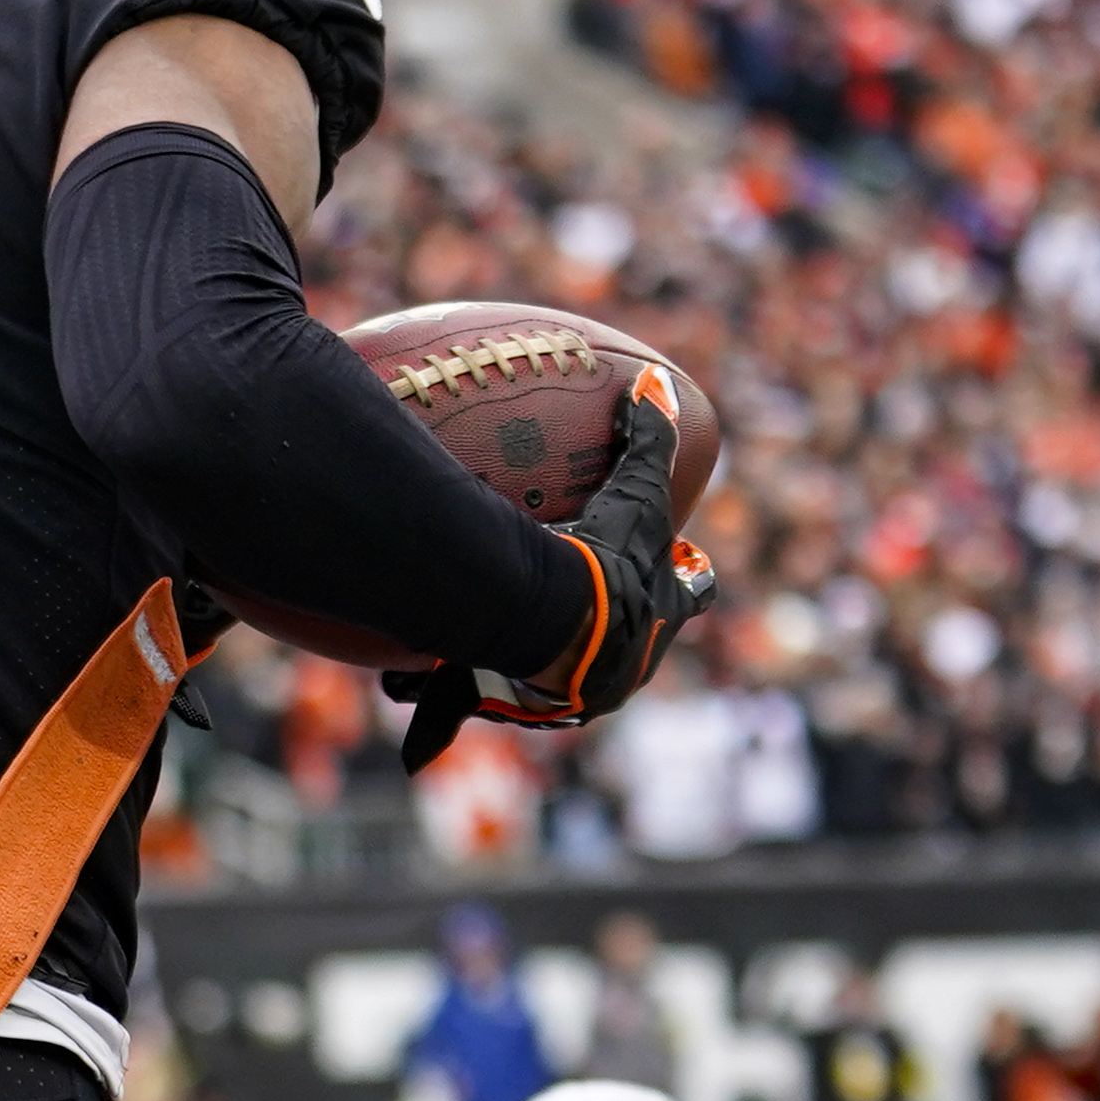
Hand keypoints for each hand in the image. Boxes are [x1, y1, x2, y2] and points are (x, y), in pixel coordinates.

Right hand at [387, 375, 718, 768]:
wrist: (557, 629)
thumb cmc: (603, 561)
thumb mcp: (634, 493)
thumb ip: (649, 438)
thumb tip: (655, 384)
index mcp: (655, 617)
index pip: (689, 594)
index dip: (687, 578)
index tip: (684, 559)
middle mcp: (624, 666)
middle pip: (632, 650)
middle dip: (616, 635)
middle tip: (594, 606)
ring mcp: (576, 698)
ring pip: (557, 689)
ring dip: (534, 674)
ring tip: (500, 657)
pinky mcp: (522, 714)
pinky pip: (476, 709)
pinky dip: (444, 715)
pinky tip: (409, 716)